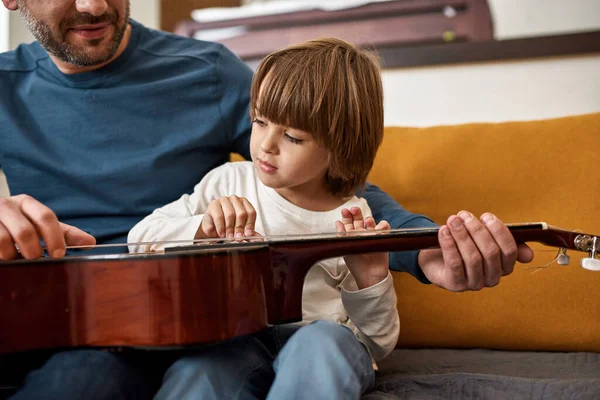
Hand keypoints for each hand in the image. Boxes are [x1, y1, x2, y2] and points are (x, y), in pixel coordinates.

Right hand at [0, 195, 95, 259]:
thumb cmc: (19, 224)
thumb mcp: (41, 226)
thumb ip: (64, 234)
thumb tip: (91, 242)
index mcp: (27, 203)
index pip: (45, 217)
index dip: (54, 237)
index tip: (59, 255)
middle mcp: (7, 205)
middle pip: (25, 231)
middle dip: (33, 250)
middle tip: (35, 259)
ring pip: (3, 241)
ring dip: (12, 255)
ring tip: (15, 258)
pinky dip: (1, 256)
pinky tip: (3, 257)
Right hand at [195, 196, 258, 239]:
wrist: (212, 228)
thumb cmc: (227, 227)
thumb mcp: (240, 230)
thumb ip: (250, 233)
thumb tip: (260, 240)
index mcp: (244, 203)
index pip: (251, 212)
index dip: (250, 225)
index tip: (248, 235)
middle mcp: (235, 199)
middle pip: (241, 213)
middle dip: (240, 228)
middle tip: (238, 238)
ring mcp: (224, 200)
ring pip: (230, 214)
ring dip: (230, 228)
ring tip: (229, 237)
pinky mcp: (213, 204)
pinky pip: (219, 216)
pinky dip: (221, 227)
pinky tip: (222, 234)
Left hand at [335, 207, 389, 288]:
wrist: (369, 275)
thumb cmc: (355, 264)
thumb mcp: (345, 248)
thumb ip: (341, 235)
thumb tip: (337, 222)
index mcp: (350, 235)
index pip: (348, 222)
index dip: (346, 216)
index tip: (345, 211)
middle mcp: (361, 233)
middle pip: (359, 219)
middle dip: (356, 213)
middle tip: (354, 209)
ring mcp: (372, 235)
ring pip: (370, 222)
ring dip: (369, 220)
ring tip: (367, 221)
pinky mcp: (383, 238)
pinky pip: (384, 227)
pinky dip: (382, 225)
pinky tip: (378, 228)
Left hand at [418, 211, 533, 291]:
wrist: (436, 258)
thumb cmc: (463, 245)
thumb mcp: (483, 239)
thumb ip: (502, 239)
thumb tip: (529, 255)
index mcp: (504, 266)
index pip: (509, 250)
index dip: (499, 231)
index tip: (486, 215)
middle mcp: (492, 278)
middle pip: (490, 253)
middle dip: (477, 230)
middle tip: (464, 215)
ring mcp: (474, 284)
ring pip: (473, 258)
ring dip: (462, 235)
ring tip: (452, 220)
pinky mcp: (455, 285)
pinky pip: (455, 263)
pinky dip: (449, 244)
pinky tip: (444, 231)